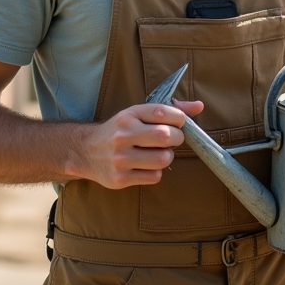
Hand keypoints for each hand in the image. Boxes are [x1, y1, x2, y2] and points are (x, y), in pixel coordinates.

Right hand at [82, 99, 203, 188]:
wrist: (85, 151)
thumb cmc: (120, 130)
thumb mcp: (137, 114)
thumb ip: (169, 109)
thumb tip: (199, 106)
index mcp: (128, 116)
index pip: (162, 112)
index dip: (179, 118)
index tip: (179, 123)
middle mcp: (123, 135)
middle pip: (165, 136)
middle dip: (177, 138)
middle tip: (172, 140)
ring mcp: (120, 158)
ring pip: (163, 159)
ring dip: (167, 156)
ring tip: (158, 153)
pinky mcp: (120, 178)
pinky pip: (154, 177)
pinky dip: (156, 172)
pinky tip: (146, 165)